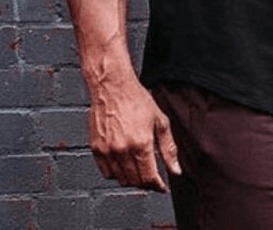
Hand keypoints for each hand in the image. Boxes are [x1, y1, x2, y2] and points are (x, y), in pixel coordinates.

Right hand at [89, 76, 181, 190]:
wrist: (112, 86)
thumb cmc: (137, 99)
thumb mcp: (160, 121)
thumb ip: (169, 148)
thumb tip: (176, 171)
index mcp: (141, 144)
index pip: (149, 178)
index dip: (158, 186)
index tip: (162, 187)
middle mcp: (123, 150)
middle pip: (135, 182)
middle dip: (147, 183)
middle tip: (152, 178)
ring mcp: (107, 151)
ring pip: (121, 180)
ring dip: (132, 180)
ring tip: (139, 169)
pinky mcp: (96, 149)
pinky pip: (106, 172)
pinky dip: (116, 173)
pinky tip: (124, 163)